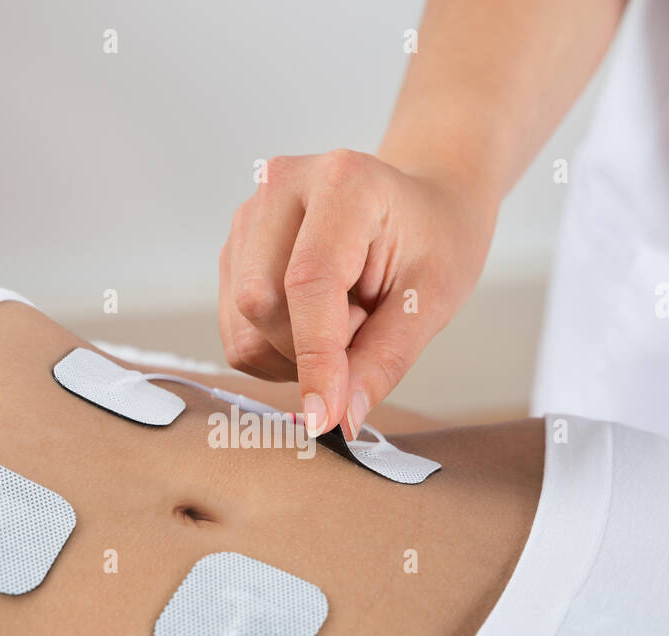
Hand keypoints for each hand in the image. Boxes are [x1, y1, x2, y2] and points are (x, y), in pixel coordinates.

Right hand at [218, 149, 495, 437]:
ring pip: (243, 326)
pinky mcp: (234, 250)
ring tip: (345, 318)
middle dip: (309, 348)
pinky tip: (316, 320)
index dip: (315, 356)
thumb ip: (384, 360)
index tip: (325, 417)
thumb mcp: (431, 301)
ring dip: (293, 352)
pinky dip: (277, 349)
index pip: (309, 281)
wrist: (420, 206)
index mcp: (343, 181)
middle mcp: (280, 185)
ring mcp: (248, 217)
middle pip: (260, 304)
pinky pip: (238, 332)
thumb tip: (341, 421)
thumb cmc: (434, 242)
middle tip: (366, 327)